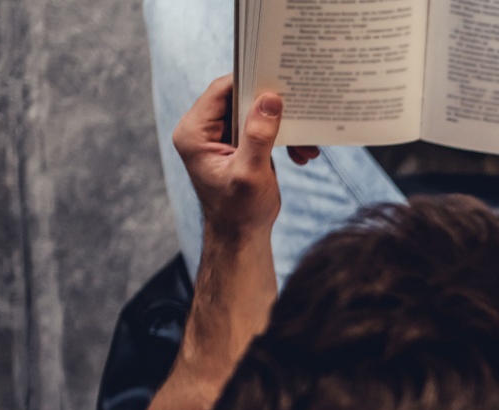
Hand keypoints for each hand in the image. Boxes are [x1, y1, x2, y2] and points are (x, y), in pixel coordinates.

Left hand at [172, 75, 320, 238]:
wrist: (241, 236)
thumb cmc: (240, 211)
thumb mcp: (249, 173)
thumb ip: (258, 136)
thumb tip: (270, 100)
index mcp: (194, 132)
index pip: (221, 91)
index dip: (249, 83)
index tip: (279, 84)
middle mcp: (203, 130)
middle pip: (240, 99)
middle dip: (273, 110)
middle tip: (299, 115)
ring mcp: (221, 136)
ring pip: (256, 113)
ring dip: (283, 126)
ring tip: (304, 147)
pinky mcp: (238, 144)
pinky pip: (262, 127)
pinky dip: (283, 137)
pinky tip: (301, 154)